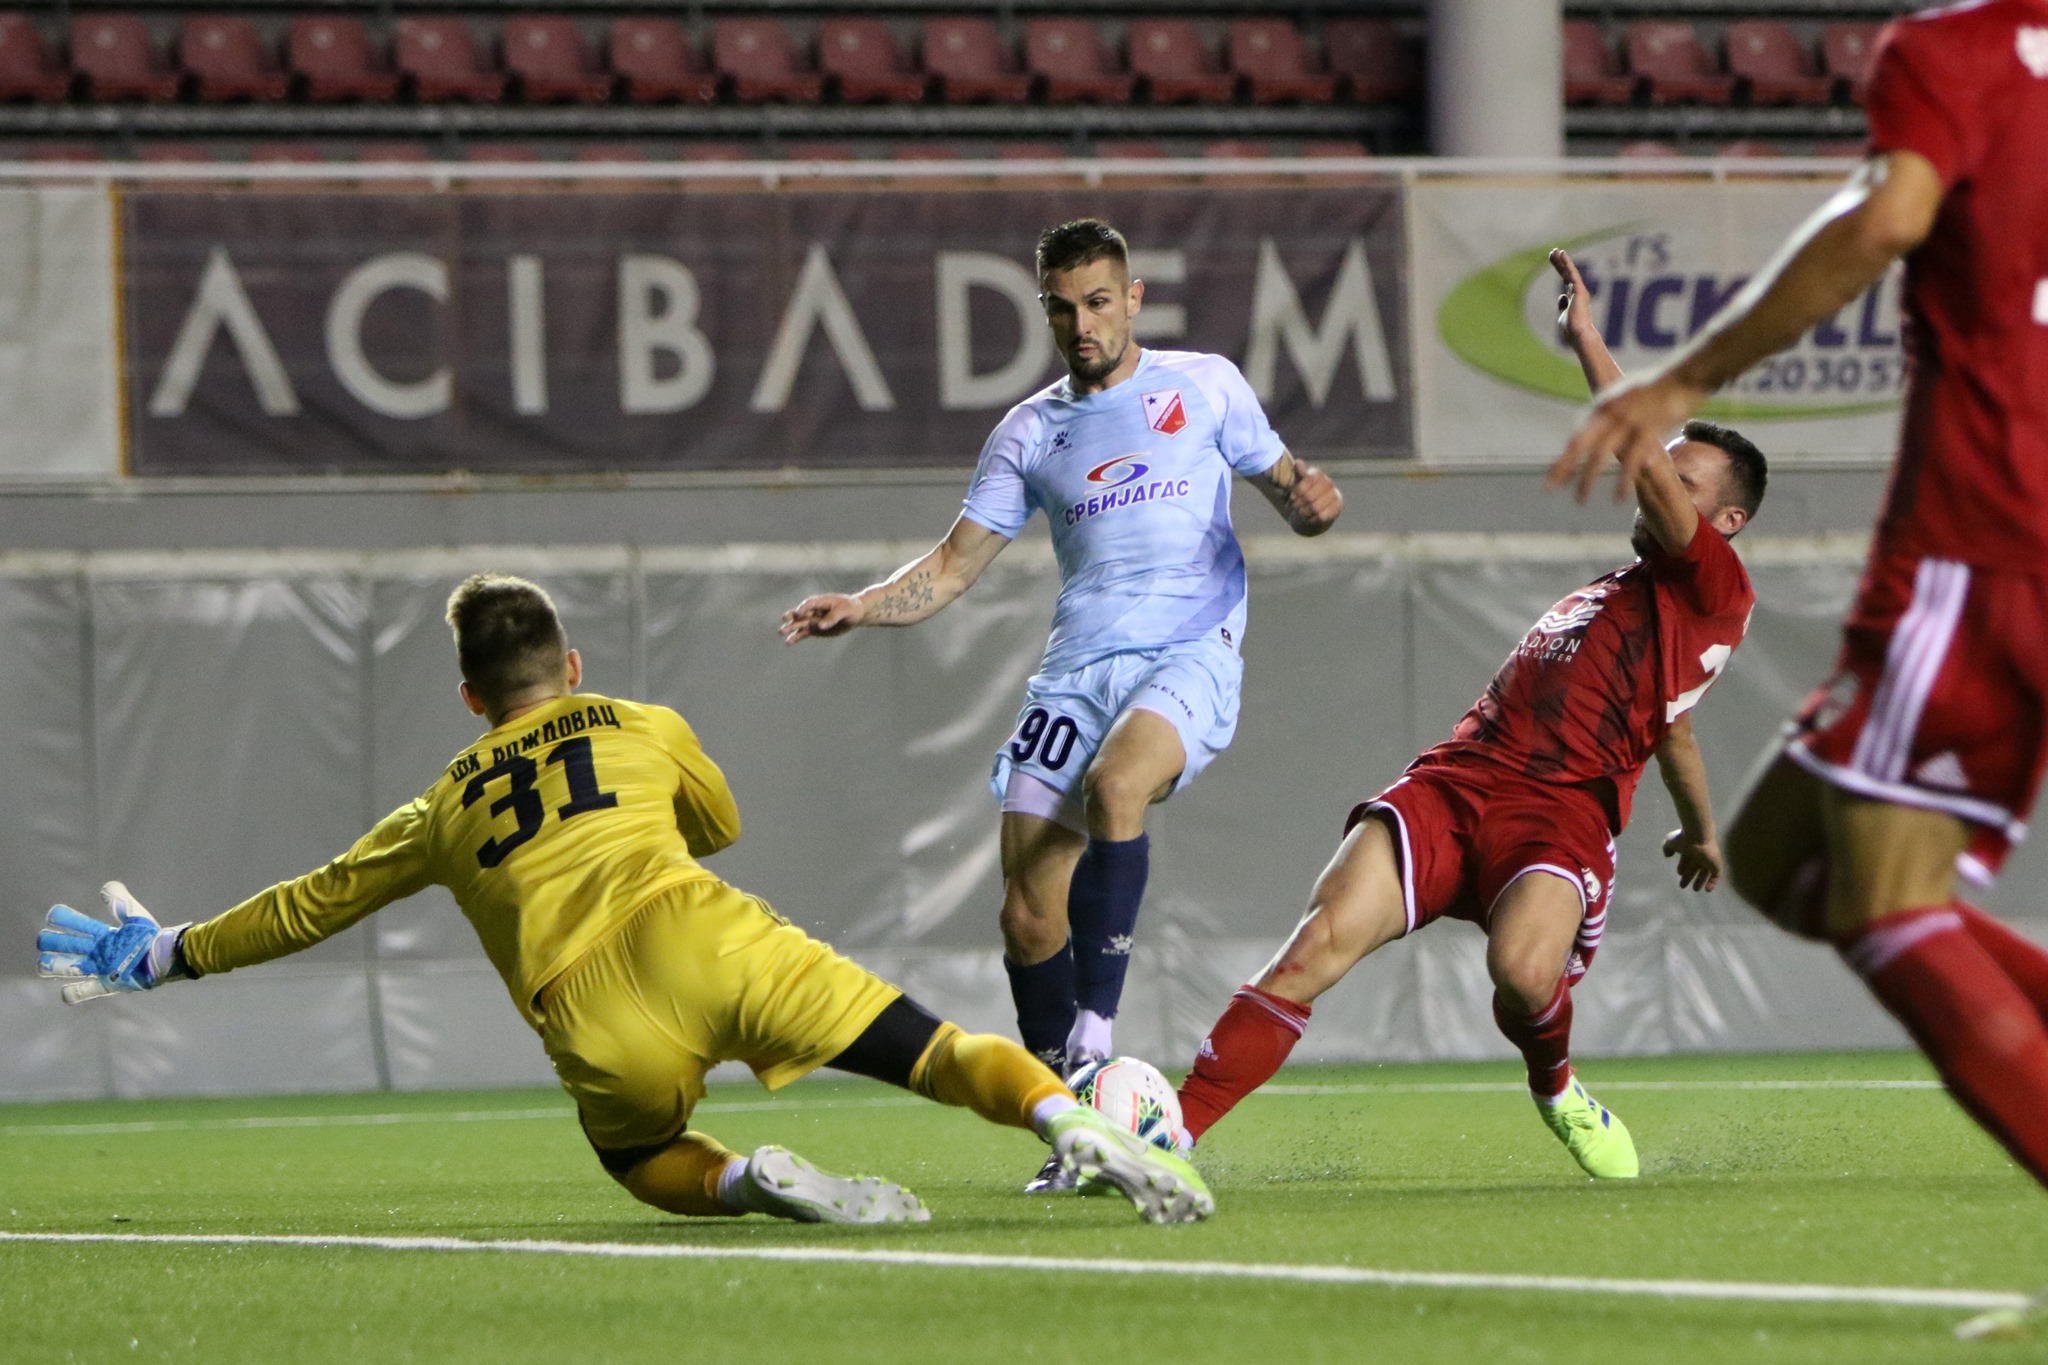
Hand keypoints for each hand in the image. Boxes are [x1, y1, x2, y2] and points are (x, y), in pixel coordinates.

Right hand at [37, 881, 189, 1004]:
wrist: (165, 958)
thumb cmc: (150, 936)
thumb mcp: (135, 914)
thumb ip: (120, 900)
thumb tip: (105, 886)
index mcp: (103, 935)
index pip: (77, 924)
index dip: (63, 919)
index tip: (53, 915)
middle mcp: (98, 952)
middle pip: (67, 945)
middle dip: (52, 942)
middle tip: (44, 940)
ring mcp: (101, 968)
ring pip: (69, 968)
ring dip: (55, 966)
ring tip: (42, 964)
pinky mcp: (108, 985)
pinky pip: (86, 991)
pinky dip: (74, 993)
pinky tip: (65, 993)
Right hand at [778, 593, 866, 643]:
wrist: (855, 614)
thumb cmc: (851, 608)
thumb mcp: (845, 610)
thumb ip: (833, 617)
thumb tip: (821, 625)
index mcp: (821, 602)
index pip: (809, 604)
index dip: (804, 608)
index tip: (799, 613)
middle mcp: (814, 611)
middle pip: (801, 613)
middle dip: (792, 616)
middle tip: (784, 618)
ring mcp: (813, 620)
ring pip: (800, 625)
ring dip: (791, 628)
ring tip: (781, 632)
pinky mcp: (815, 630)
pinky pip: (804, 634)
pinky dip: (796, 637)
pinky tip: (788, 643)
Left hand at [1285, 461, 1342, 535]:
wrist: (1311, 514)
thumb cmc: (1302, 497)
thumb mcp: (1296, 485)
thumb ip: (1298, 475)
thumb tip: (1298, 462)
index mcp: (1317, 474)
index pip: (1308, 480)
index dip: (1298, 491)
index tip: (1291, 497)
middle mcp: (1329, 482)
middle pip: (1309, 496)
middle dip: (1299, 504)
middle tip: (1294, 507)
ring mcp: (1335, 494)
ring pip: (1315, 507)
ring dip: (1304, 512)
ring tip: (1300, 513)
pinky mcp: (1338, 507)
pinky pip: (1322, 516)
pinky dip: (1312, 519)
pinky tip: (1309, 518)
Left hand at [1548, 372, 1706, 503]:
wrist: (1683, 377)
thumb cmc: (1656, 385)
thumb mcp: (1624, 393)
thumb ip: (1610, 408)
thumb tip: (1596, 416)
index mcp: (1602, 406)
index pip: (1577, 435)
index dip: (1565, 456)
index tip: (1553, 473)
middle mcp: (1609, 414)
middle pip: (1579, 445)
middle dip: (1564, 467)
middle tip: (1550, 488)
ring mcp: (1627, 423)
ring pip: (1600, 456)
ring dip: (1588, 479)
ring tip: (1580, 499)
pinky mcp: (1647, 431)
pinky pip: (1630, 461)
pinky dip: (1623, 481)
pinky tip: (1617, 498)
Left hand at [1550, 248, 1597, 349]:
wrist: (1579, 335)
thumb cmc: (1572, 330)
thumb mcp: (1563, 316)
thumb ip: (1563, 305)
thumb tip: (1561, 297)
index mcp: (1574, 298)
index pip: (1565, 280)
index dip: (1560, 269)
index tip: (1554, 260)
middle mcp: (1578, 292)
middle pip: (1566, 274)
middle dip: (1559, 263)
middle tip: (1553, 251)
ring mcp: (1579, 291)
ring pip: (1569, 272)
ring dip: (1562, 260)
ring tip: (1555, 250)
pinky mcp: (1579, 290)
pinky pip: (1572, 273)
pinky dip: (1567, 263)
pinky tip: (1562, 254)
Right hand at [1662, 829, 1723, 892]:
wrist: (1697, 835)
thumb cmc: (1683, 838)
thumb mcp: (1670, 842)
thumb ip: (1667, 848)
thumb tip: (1668, 855)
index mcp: (1691, 849)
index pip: (1687, 860)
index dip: (1683, 867)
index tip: (1679, 874)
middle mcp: (1700, 854)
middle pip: (1695, 867)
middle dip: (1689, 876)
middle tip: (1682, 885)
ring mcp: (1709, 859)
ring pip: (1706, 872)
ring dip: (1700, 881)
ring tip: (1695, 889)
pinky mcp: (1716, 864)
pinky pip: (1716, 875)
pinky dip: (1712, 883)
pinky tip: (1707, 889)